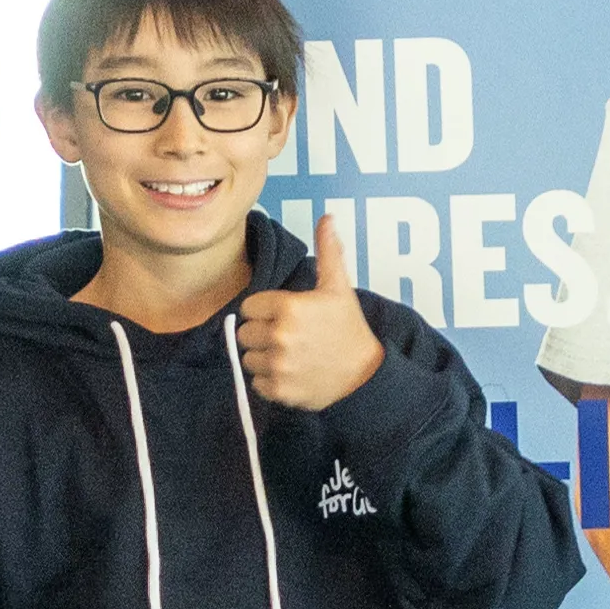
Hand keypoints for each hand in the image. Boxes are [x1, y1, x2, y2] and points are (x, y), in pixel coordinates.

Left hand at [237, 214, 387, 410]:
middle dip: (261, 334)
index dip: (264, 311)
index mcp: (289, 307)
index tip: (283, 317)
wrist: (364, 375)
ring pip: (248, 358)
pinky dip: (269, 381)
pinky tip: (290, 374)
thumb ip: (328, 251)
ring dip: (263, 358)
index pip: (249, 307)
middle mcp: (280, 336)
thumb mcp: (338, 287)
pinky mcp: (279, 390)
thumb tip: (327, 217)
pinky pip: (256, 383)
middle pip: (245, 333)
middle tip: (287, 337)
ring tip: (289, 356)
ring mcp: (279, 365)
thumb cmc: (349, 328)